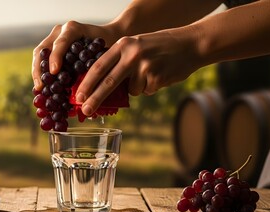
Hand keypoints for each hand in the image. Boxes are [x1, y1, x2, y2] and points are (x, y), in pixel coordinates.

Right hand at [31, 21, 118, 90]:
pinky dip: (40, 71)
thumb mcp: (104, 51)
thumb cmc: (109, 45)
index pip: (60, 43)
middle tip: (41, 86)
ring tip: (39, 87)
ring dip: (37, 71)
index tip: (54, 71)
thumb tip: (87, 88)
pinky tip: (42, 85)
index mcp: (73, 29)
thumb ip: (94, 64)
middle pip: (43, 49)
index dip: (56, 57)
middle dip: (40, 68)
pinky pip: (42, 57)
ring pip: (39, 53)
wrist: (110, 35)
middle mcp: (60, 31)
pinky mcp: (52, 45)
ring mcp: (54, 37)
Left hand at [76, 27, 202, 115]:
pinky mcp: (157, 78)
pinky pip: (146, 91)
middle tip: (85, 110)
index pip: (99, 66)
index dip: (87, 83)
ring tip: (151, 72)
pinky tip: (159, 75)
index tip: (78, 96)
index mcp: (123, 45)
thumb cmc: (160, 47)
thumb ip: (120, 62)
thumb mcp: (136, 46)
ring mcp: (145, 66)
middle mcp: (132, 54)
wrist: (191, 44)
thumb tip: (102, 88)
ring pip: (131, 90)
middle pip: (108, 82)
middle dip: (95, 98)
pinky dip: (150, 87)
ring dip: (138, 87)